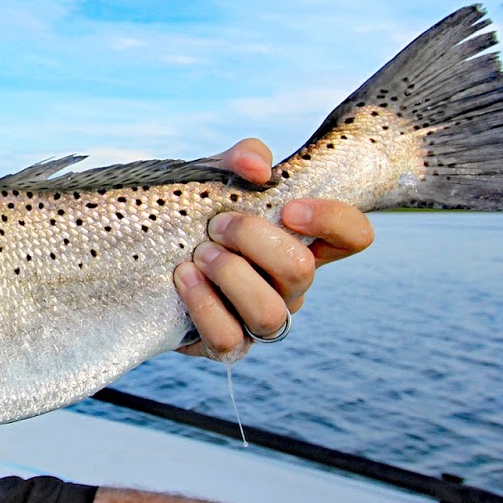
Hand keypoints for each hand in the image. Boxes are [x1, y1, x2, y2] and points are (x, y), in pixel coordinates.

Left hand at [172, 139, 372, 360]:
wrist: (148, 253)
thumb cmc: (197, 213)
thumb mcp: (217, 176)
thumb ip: (242, 158)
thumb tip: (258, 168)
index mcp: (302, 241)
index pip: (354, 236)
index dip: (333, 220)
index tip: (289, 207)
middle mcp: (290, 285)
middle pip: (301, 271)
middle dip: (253, 239)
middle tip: (217, 225)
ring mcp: (260, 319)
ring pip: (268, 314)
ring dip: (230, 276)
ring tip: (199, 254)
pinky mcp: (225, 343)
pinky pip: (228, 339)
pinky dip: (203, 304)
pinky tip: (183, 277)